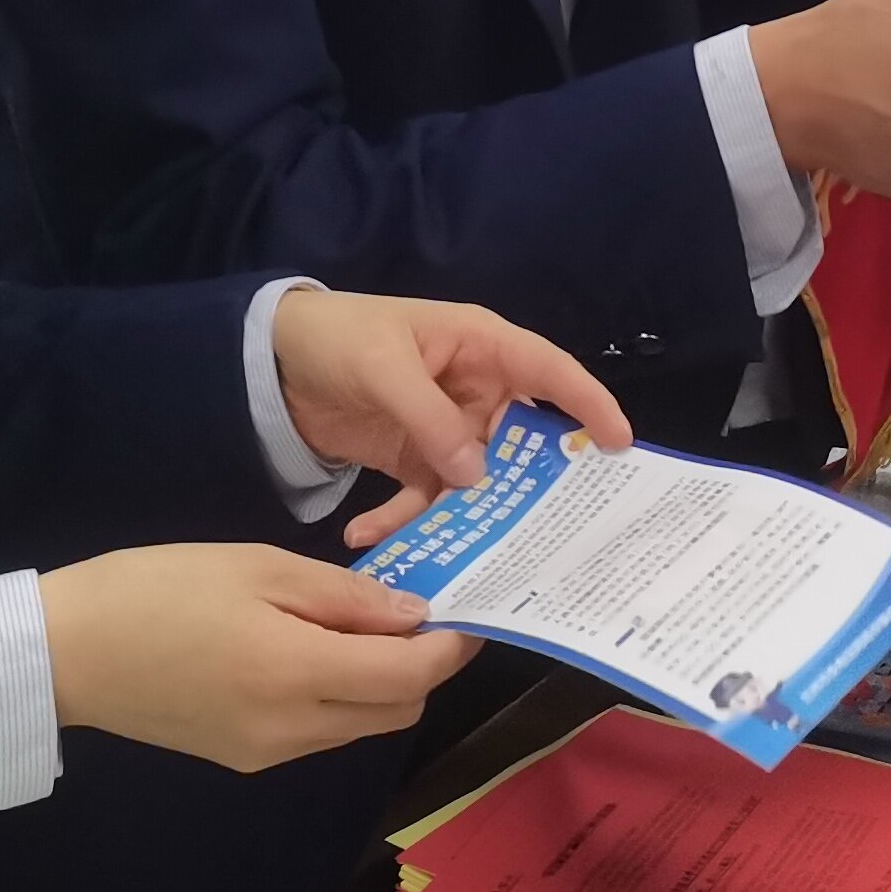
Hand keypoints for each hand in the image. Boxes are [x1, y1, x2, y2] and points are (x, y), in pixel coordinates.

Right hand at [39, 541, 476, 773]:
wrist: (66, 651)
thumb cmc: (158, 589)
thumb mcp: (259, 567)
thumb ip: (344, 597)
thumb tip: (415, 615)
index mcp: (296, 675)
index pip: (408, 677)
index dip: (450, 647)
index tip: (469, 611)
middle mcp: (291, 731)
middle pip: (394, 712)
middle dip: (422, 668)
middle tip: (419, 610)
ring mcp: (266, 753)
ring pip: (359, 727)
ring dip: (380, 685)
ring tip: (366, 623)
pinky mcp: (242, 758)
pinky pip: (319, 733)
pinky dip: (339, 698)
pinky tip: (318, 650)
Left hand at [265, 288, 633, 543]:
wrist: (271, 359)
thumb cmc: (339, 338)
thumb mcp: (383, 368)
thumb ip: (431, 419)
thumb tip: (477, 476)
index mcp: (481, 347)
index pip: (549, 372)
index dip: (588, 405)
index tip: (619, 446)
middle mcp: (475, 389)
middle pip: (520, 442)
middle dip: (525, 487)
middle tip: (534, 532)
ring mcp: (446, 428)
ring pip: (475, 481)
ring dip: (456, 518)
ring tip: (438, 554)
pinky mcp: (413, 458)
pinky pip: (425, 498)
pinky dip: (402, 522)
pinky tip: (366, 537)